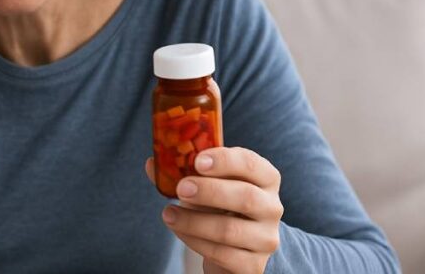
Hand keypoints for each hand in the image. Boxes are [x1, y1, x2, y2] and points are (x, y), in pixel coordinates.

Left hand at [145, 147, 283, 273]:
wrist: (235, 248)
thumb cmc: (221, 207)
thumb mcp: (208, 185)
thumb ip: (183, 172)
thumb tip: (152, 164)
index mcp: (265, 178)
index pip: (251, 164)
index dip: (225, 161)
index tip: (198, 160)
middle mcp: (272, 207)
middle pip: (245, 197)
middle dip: (210, 191)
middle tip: (181, 189)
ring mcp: (266, 238)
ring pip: (230, 230)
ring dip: (193, 221)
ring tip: (168, 213)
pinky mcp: (253, 265)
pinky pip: (222, 254)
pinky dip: (195, 241)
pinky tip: (179, 231)